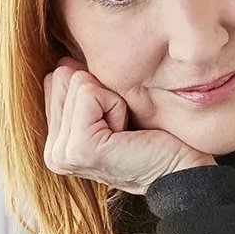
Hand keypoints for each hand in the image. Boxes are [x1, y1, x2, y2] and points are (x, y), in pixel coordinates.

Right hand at [42, 58, 217, 195]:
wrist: (181, 172)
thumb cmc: (153, 139)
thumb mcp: (108, 110)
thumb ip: (80, 89)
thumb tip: (64, 61)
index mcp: (55, 143)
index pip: (55, 79)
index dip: (94, 90)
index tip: (114, 120)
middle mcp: (53, 153)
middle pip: (62, 77)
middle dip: (99, 93)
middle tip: (121, 127)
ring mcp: (62, 154)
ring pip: (76, 81)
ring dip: (110, 101)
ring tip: (124, 131)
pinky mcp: (80, 148)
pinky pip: (90, 92)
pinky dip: (116, 105)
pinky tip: (126, 132)